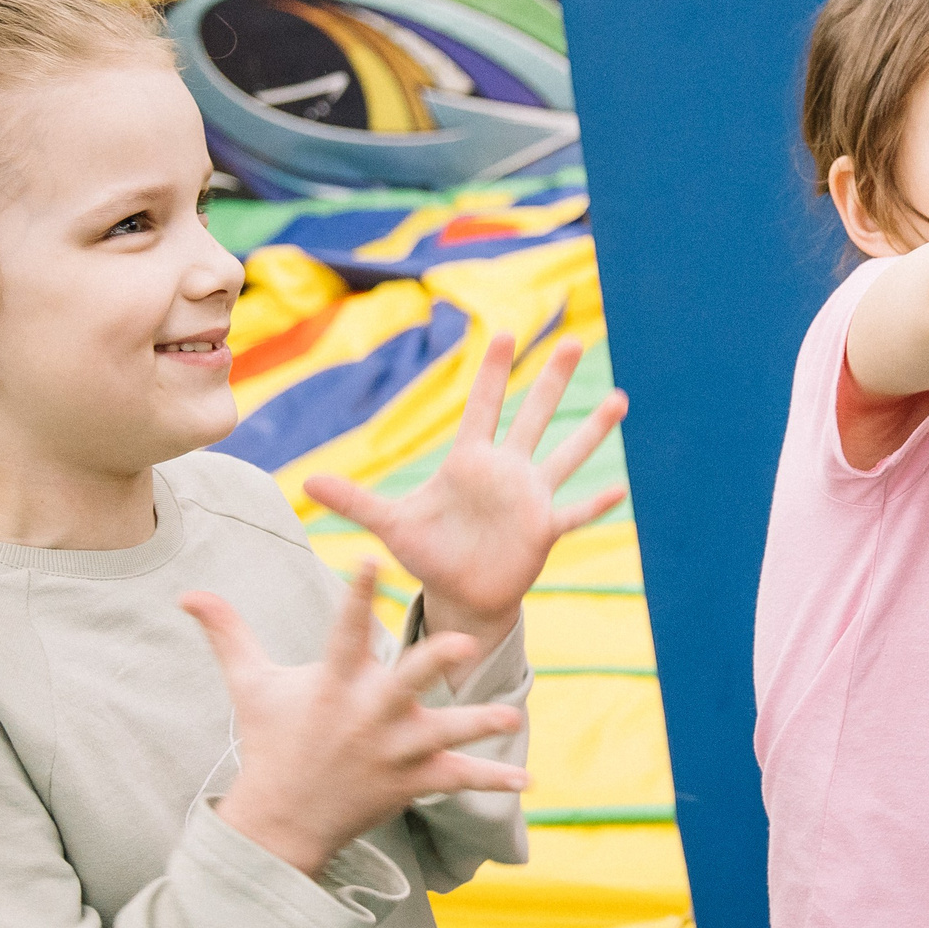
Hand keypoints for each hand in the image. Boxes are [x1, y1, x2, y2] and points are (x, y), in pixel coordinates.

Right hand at [183, 564, 527, 877]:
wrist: (280, 823)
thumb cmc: (271, 743)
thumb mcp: (250, 686)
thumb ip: (229, 633)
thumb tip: (188, 593)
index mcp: (333, 683)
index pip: (344, 629)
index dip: (355, 592)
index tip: (370, 554)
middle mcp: (365, 715)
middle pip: (405, 683)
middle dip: (434, 663)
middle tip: (467, 640)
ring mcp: (390, 752)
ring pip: (442, 734)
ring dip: (477, 726)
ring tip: (510, 714)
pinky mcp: (409, 783)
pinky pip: (456, 781)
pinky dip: (490, 782)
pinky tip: (525, 782)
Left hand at [305, 334, 626, 669]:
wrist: (459, 594)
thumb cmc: (428, 554)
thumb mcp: (390, 526)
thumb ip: (356, 501)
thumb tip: (307, 482)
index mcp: (469, 462)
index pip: (483, 407)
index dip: (492, 371)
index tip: (504, 332)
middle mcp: (505, 471)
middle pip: (533, 416)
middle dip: (551, 379)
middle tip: (573, 339)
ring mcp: (529, 498)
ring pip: (566, 454)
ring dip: (592, 429)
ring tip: (621, 399)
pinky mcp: (543, 531)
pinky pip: (574, 513)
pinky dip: (595, 503)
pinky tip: (620, 488)